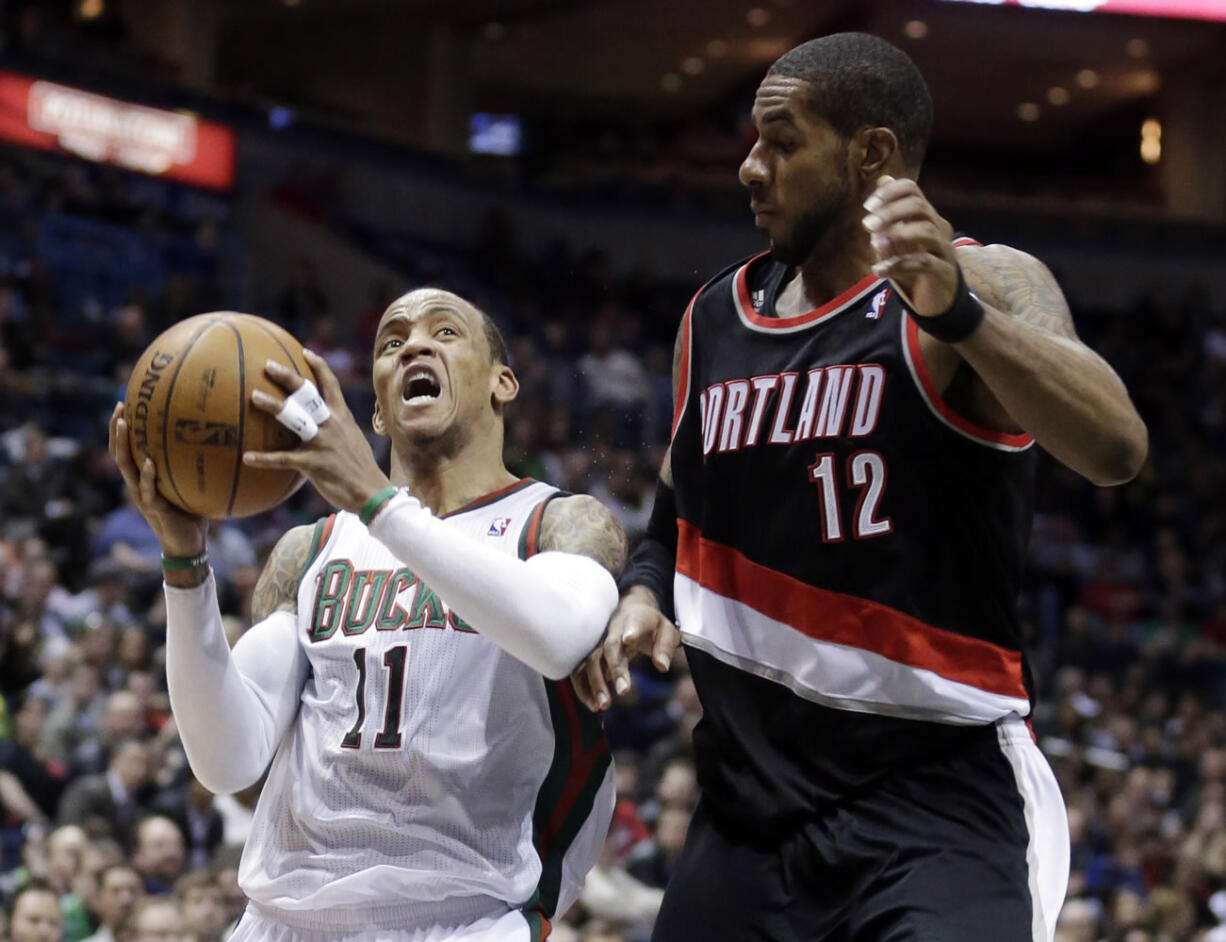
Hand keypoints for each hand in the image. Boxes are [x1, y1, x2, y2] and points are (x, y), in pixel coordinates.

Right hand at [108, 403, 208, 557]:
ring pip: (127, 468)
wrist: (189, 545)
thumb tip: (217, 439)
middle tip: (119, 408)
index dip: (122, 430)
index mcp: (144, 478)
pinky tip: (150, 463)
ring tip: (123, 425)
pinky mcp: (154, 509)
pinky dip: (148, 476)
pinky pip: (148, 490)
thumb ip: (194, 466)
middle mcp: (138, 485)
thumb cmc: (193, 513)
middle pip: (120, 453)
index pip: (128, 450)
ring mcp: (143, 496)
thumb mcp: (191, 485)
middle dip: (117, 430)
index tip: (124, 404)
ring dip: (124, 446)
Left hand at [243, 349, 389, 513]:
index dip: (319, 366)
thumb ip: (338, 429)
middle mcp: (332, 425)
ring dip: (273, 406)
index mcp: (342, 417)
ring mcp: (321, 443)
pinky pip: (283, 459)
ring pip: (294, 418)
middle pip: (308, 394)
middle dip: (288, 377)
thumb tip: (325, 425)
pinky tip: (247, 458)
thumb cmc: (361, 469)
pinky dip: (264, 459)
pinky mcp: (312, 464)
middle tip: (268, 366)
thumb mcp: (353, 441)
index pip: (331, 385)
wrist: (371, 492)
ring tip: (253, 396)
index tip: (305, 351)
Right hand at [571, 586, 680, 711]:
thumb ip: (665, 646)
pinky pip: (581, 670)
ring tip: (602, 705)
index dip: (631, 630)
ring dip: (594, 683)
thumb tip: (662, 666)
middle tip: (623, 691)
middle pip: (609, 647)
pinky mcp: (589, 653)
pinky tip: (592, 705)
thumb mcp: (667, 631)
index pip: (634, 622)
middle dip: (615, 669)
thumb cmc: (650, 625)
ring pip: (591, 660)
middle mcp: (613, 629)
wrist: (628, 611)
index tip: (629, 639)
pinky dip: (583, 688)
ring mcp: (598, 641)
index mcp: (635, 619)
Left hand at [863, 175, 957, 315]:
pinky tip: (878, 271)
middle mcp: (939, 228)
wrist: (936, 301)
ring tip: (874, 245)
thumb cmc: (914, 268)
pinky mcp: (944, 271)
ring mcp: (944, 249)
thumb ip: (890, 216)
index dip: (890, 193)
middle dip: (891, 212)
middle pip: (920, 207)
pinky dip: (898, 265)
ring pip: (926, 232)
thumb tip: (883, 180)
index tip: (868, 206)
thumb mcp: (897, 241)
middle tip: (867, 225)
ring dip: (896, 235)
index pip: (912, 190)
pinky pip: (923, 263)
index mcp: (926, 216)